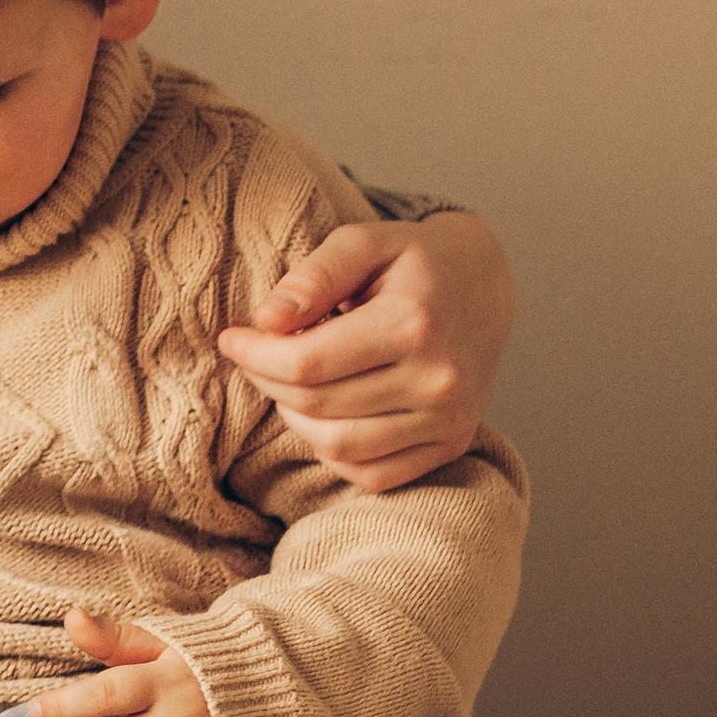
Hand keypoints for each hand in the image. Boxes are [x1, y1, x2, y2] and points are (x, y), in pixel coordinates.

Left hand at [217, 210, 512, 494]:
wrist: (484, 287)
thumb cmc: (413, 261)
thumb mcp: (364, 242)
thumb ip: (314, 276)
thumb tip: (265, 321)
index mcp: (414, 323)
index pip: (306, 363)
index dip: (254, 355)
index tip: (232, 338)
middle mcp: (439, 380)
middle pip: (317, 405)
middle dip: (268, 381)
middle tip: (255, 355)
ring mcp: (449, 420)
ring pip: (337, 447)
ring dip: (296, 418)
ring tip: (292, 381)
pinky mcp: (451, 446)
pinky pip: (370, 475)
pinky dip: (333, 451)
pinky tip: (327, 413)